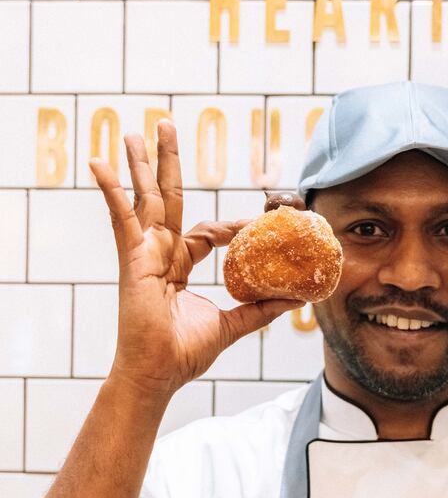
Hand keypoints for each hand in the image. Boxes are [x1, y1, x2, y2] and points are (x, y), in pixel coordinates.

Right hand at [89, 120, 302, 400]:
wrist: (158, 374)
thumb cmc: (184, 353)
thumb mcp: (233, 325)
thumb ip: (262, 309)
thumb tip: (298, 298)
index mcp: (180, 265)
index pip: (209, 231)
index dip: (235, 226)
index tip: (261, 222)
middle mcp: (160, 253)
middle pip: (167, 197)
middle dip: (165, 162)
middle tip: (165, 124)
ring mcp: (144, 253)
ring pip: (145, 198)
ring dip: (140, 163)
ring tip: (135, 130)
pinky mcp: (131, 259)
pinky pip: (121, 217)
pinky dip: (110, 190)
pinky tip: (99, 163)